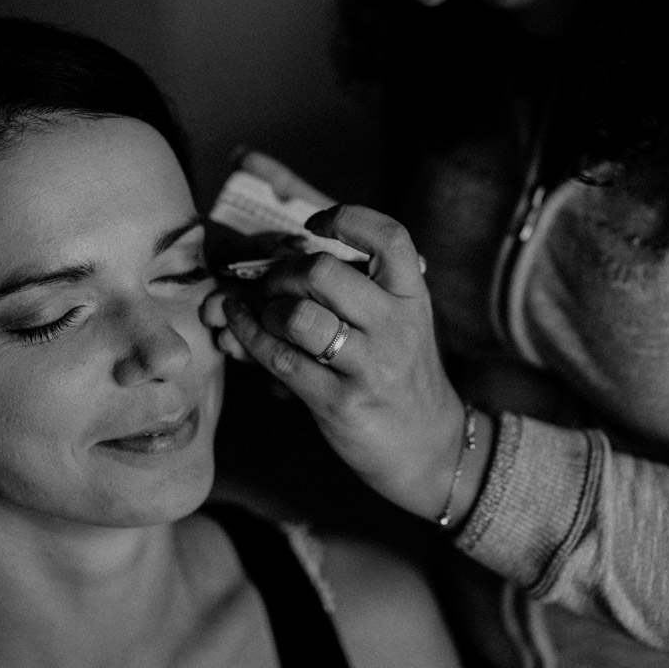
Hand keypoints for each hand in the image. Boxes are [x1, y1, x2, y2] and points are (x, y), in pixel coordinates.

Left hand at [202, 203, 481, 521]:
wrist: (427, 449)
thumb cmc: (399, 376)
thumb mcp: (398, 323)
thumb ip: (357, 290)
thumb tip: (277, 259)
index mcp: (412, 297)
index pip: (389, 237)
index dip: (347, 219)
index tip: (315, 225)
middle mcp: (396, 326)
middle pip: (324, 272)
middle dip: (282, 273)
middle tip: (272, 284)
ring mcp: (370, 366)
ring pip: (297, 315)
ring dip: (267, 311)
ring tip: (265, 317)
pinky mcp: (340, 402)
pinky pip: (280, 359)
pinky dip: (249, 338)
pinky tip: (240, 330)